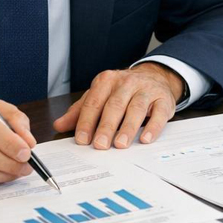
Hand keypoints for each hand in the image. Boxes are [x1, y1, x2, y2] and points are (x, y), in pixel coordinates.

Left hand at [52, 62, 183, 149]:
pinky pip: (158, 113)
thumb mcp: (100, 96)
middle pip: (114, 105)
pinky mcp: (163, 99)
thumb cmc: (122, 91)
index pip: (94, 102)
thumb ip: (80, 111)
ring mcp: (146, 89)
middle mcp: (127, 82)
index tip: (82, 140)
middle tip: (100, 145)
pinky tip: (146, 139)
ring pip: (136, 108)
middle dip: (106, 126)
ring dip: (128, 127)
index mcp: (107, 81)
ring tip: (121, 144)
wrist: (154, 78)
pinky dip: (153, 126)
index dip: (87, 121)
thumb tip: (58, 125)